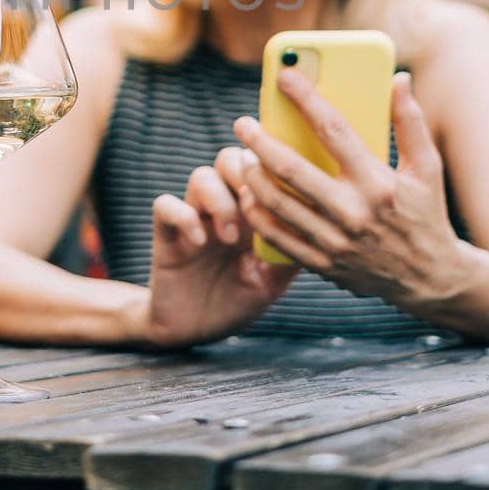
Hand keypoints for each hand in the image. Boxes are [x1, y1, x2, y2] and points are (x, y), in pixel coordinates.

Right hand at [140, 147, 296, 347]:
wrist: (194, 331)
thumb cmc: (236, 301)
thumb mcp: (274, 279)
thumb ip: (292, 250)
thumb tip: (323, 223)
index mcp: (250, 212)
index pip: (259, 165)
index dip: (271, 166)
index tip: (285, 189)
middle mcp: (223, 208)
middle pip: (229, 158)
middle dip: (243, 173)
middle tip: (253, 203)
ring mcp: (194, 218)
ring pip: (201, 176)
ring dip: (219, 201)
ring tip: (230, 237)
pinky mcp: (166, 234)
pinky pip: (165, 205)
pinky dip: (183, 216)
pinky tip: (200, 242)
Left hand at [231, 70, 470, 307]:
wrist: (430, 279)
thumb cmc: (426, 214)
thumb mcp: (428, 168)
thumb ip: (410, 122)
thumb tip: (398, 79)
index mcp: (378, 182)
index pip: (334, 130)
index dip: (306, 98)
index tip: (284, 76)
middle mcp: (353, 212)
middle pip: (292, 169)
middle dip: (260, 141)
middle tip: (242, 124)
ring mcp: (335, 241)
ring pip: (277, 203)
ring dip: (253, 176)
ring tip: (243, 157)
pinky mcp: (323, 263)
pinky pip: (277, 237)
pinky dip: (257, 214)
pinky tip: (249, 195)